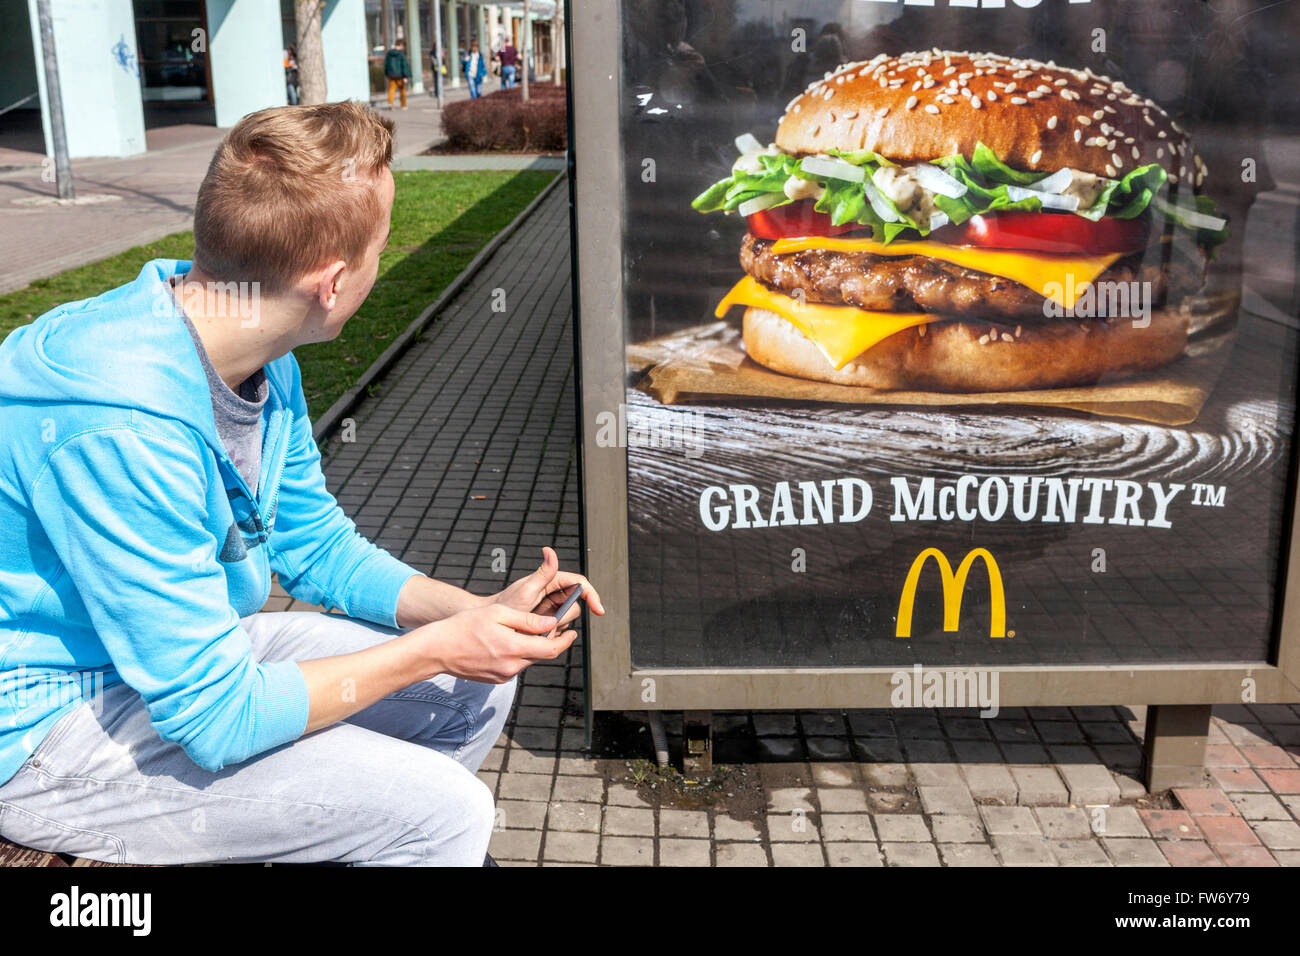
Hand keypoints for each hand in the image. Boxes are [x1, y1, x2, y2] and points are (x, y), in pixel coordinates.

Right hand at [420, 602, 574, 683]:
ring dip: (530, 647)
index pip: (550, 649)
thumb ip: (527, 620)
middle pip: (541, 655)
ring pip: (528, 660)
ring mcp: (504, 675)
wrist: (438, 650)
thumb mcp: (498, 615)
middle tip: (549, 626)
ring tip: (519, 631)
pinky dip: (516, 654)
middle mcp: (511, 666)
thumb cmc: (465, 626)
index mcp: (513, 648)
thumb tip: (552, 624)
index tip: (572, 632)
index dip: (565, 641)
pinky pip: (515, 665)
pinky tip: (504, 642)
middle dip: (548, 641)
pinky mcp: (497, 679)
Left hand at [495, 547, 605, 630]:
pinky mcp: (548, 622)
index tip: (598, 609)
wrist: (495, 625)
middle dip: (565, 615)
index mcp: (552, 581)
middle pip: (575, 605)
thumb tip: (550, 551)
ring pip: (568, 620)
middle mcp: (554, 594)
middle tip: (547, 619)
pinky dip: (551, 633)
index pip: (580, 584)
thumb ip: (543, 573)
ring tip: (537, 625)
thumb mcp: (526, 589)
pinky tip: (537, 631)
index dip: (592, 596)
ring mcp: (552, 609)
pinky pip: (559, 630)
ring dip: (556, 625)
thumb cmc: (507, 604)